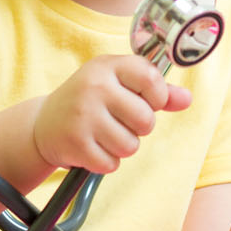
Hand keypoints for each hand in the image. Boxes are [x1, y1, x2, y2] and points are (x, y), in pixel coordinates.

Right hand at [33, 55, 192, 172]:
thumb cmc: (90, 101)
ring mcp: (83, 115)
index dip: (157, 96)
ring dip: (122, 146)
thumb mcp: (118, 86)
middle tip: (120, 121)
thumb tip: (187, 99)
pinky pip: (112, 163)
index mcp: (107, 66)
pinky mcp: (75, 143)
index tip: (147, 101)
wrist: (43, 124)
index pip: (150, 78)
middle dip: (139, 127)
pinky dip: (106, 161)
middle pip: (145, 119)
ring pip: (131, 145)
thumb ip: (155, 91)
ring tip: (104, 135)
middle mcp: (94, 87)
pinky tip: (93, 147)